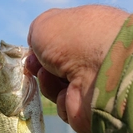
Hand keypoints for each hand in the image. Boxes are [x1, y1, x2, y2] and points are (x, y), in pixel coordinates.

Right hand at [26, 5, 128, 132]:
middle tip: (37, 67)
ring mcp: (92, 83)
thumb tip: (36, 49)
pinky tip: (68, 94)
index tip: (31, 53)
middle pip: (56, 67)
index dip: (42, 49)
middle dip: (42, 68)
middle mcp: (93, 57)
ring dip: (49, 84)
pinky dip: (62, 101)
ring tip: (52, 77)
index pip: (61, 43)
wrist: (101, 72)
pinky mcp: (90, 108)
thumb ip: (36, 33)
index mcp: (88, 32)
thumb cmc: (74, 40)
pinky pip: (66, 107)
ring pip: (58, 88)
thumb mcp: (45, 24)